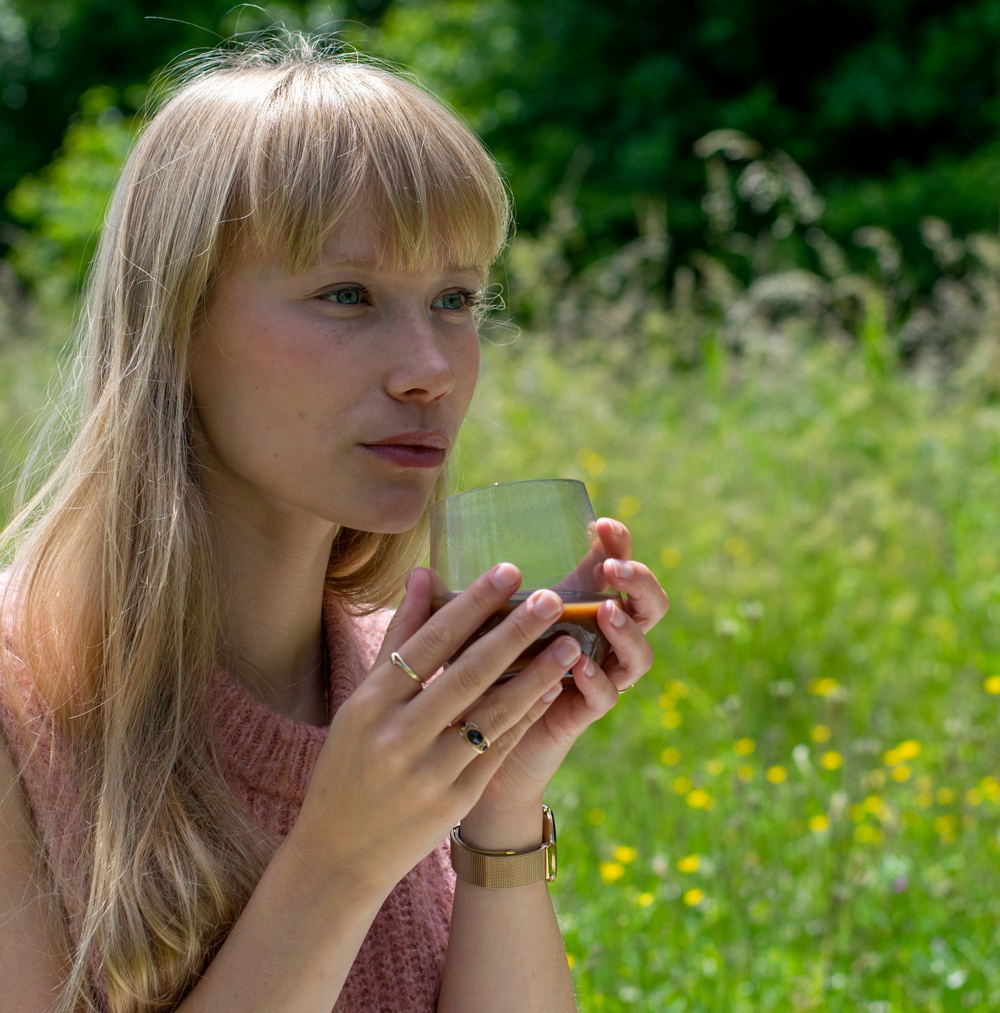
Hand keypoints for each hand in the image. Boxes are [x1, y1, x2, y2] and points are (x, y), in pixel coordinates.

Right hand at [289, 564, 591, 896]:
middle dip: (513, 633)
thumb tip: (425, 573)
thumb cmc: (351, 763)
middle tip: (551, 598)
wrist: (338, 853)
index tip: (508, 572)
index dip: (472, 605)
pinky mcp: (455, 801)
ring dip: (535, 676)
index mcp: (371, 704)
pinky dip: (526, 717)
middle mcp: (398, 736)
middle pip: (465, 674)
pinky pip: (498, 750)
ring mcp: (428, 773)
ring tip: (570, 642)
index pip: (430, 643)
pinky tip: (553, 689)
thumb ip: (400, 637)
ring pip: (491, 714)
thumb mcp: (363, 701)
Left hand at [468, 518, 669, 812]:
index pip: (615, 567)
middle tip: (617, 567)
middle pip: (648, 607)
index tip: (604, 523)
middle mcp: (596, 640)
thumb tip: (421, 570)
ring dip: (626, 629)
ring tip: (606, 611)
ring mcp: (595, 676)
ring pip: (640, 653)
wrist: (472, 750)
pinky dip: (596, 677)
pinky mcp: (582, 714)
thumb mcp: (466, 633)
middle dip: (640, 582)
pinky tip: (578, 663)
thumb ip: (456, 606)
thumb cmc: (472, 680)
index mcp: (577, 607)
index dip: (619, 544)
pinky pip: (607, 695)